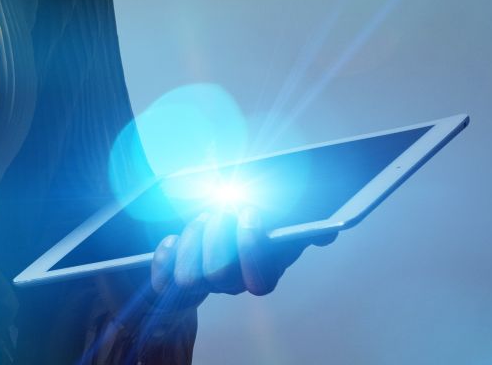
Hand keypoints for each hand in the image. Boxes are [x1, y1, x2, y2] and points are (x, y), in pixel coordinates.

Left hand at [148, 205, 336, 307]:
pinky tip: (173, 238)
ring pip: (191, 278)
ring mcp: (205, 280)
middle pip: (220, 276)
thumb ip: (308, 225)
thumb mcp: (289, 213)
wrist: (226, 208)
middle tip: (221, 210)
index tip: (250, 212)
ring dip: (194, 243)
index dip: (251, 248)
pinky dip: (166, 258)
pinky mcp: (177, 272)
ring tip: (203, 218)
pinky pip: (164, 281)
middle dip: (217, 239)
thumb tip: (327, 234)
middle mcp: (234, 282)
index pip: (259, 283)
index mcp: (264, 273)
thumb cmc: (259, 209)